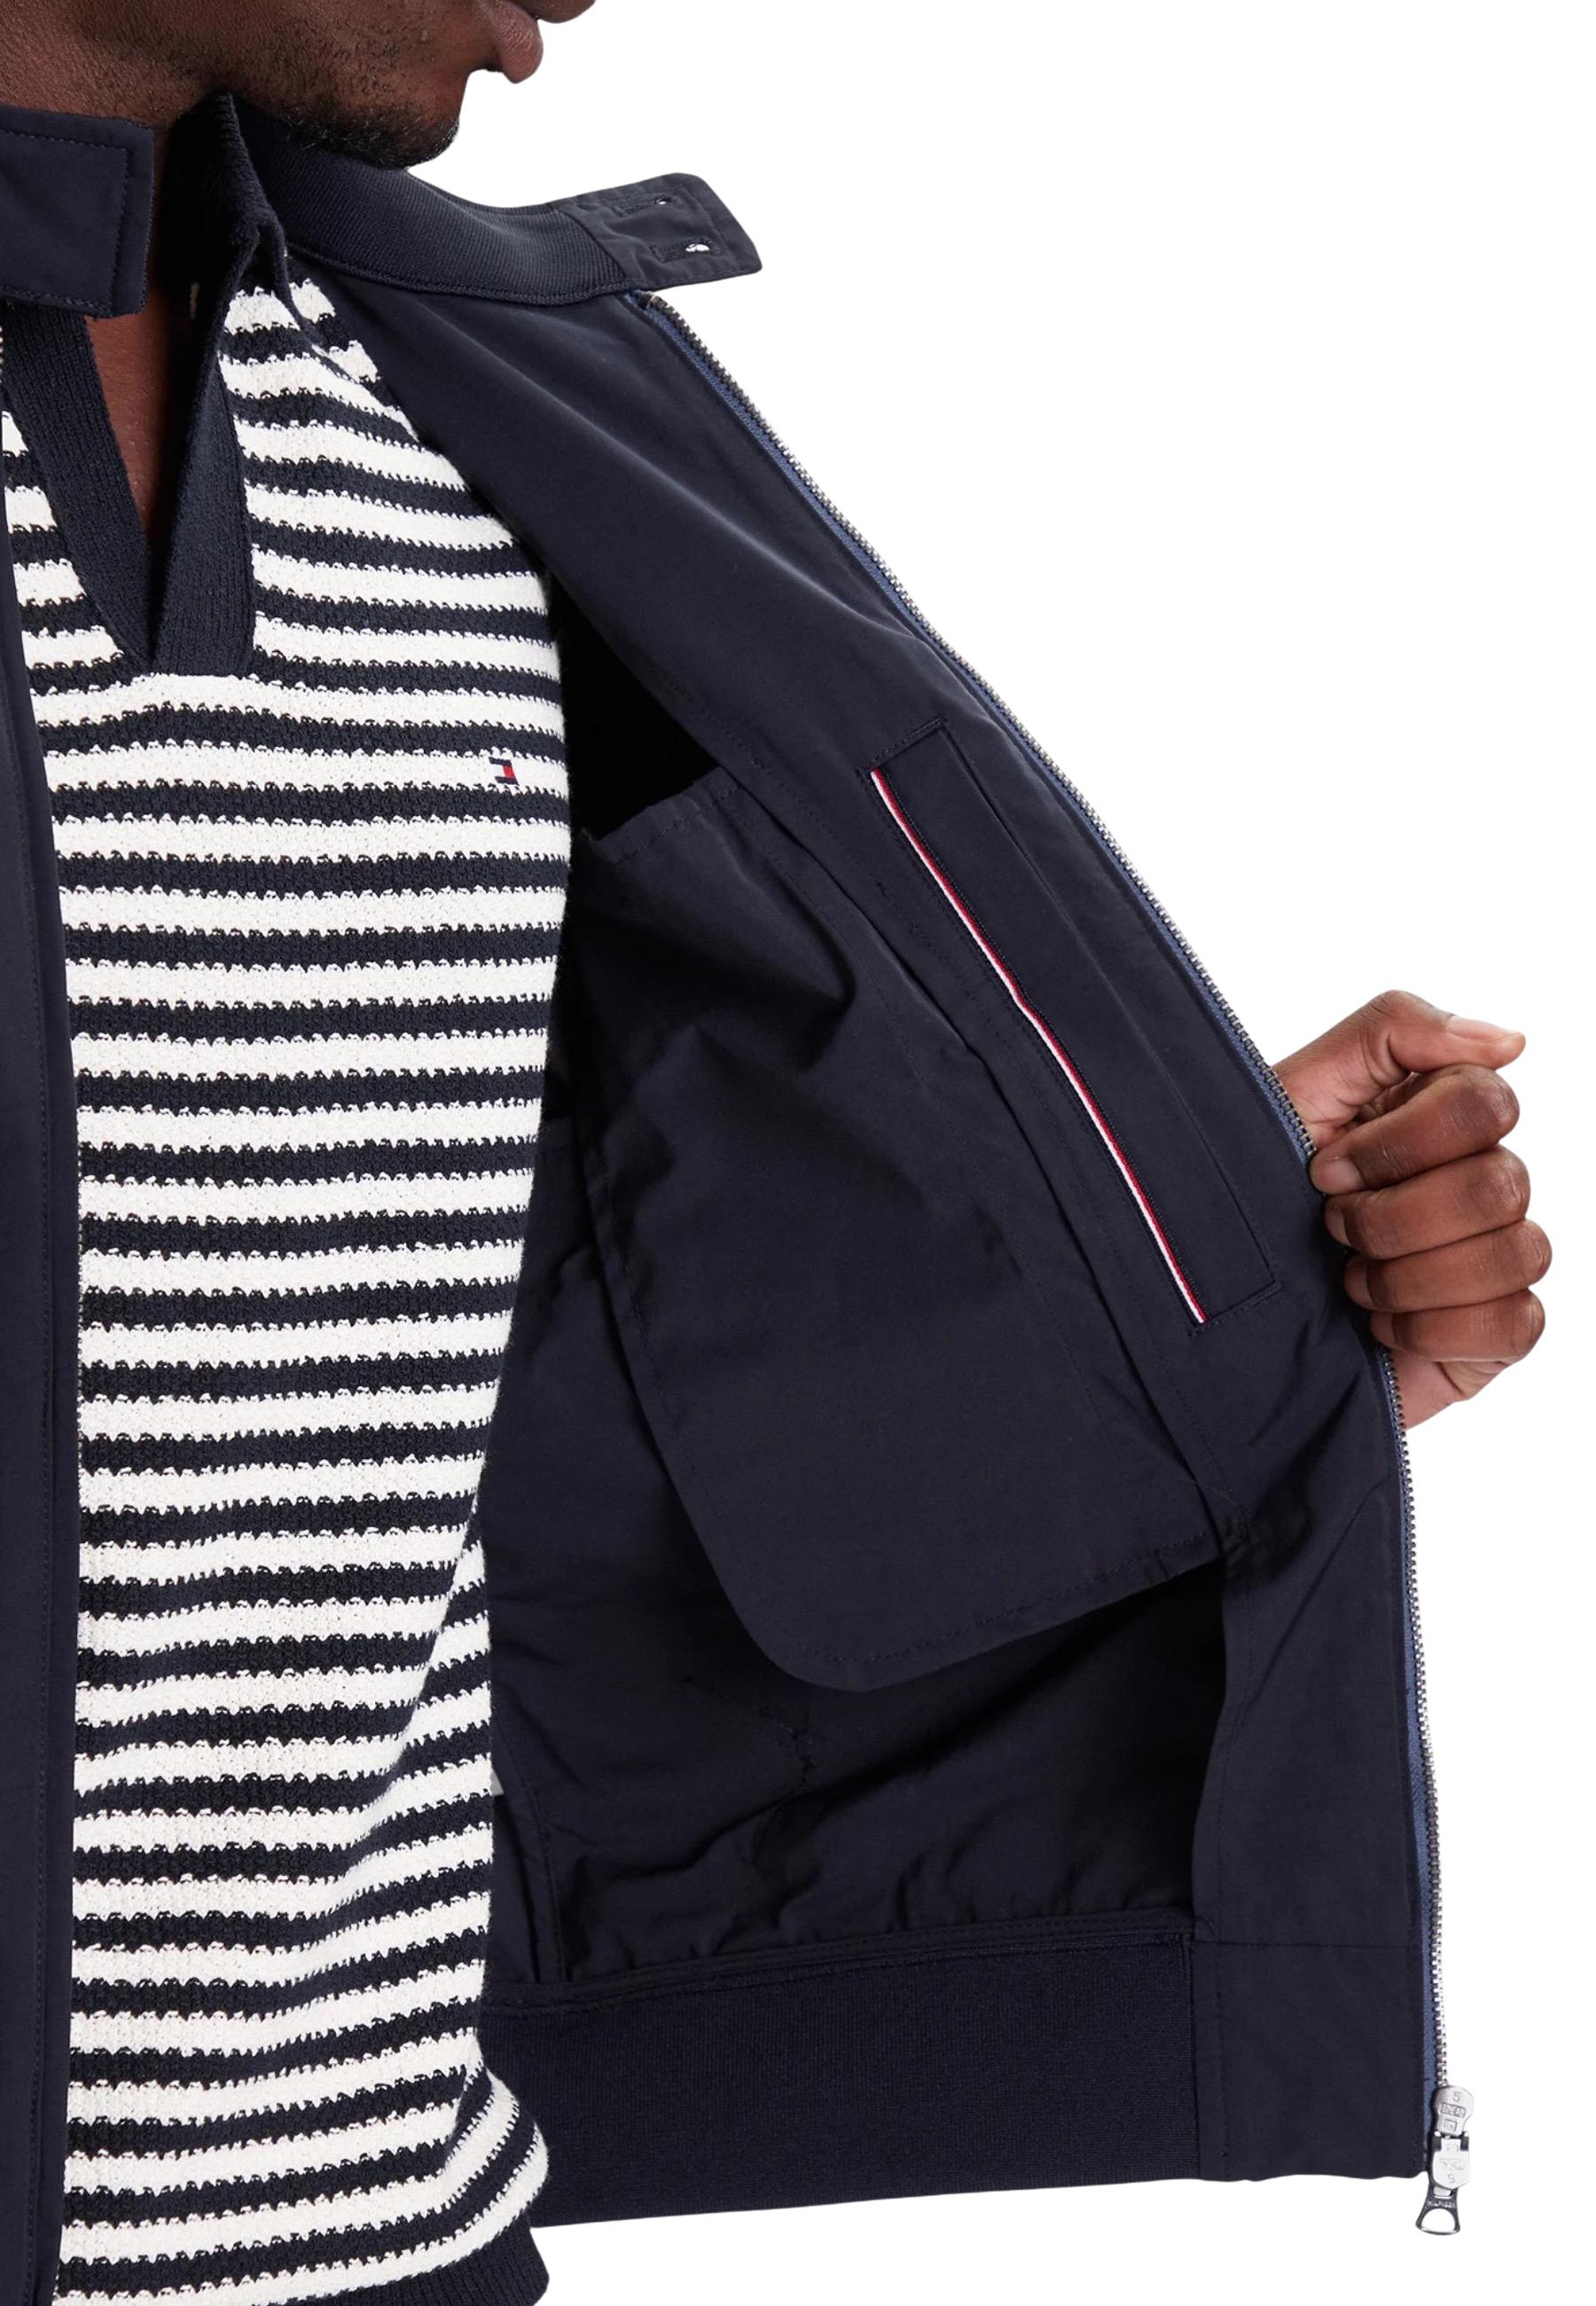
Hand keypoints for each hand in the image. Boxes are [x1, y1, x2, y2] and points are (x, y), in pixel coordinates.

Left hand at [1274, 990, 1547, 1427]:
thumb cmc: (1251, 1188)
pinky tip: (1379, 1323)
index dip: (1397, 1144)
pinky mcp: (1493, 1330)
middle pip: (1499, 1184)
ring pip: (1515, 1252)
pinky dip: (1432, 1327)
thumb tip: (1510, 1041)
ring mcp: (1493, 1256)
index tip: (1322, 1169)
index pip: (1486, 1103)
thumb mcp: (1299, 1091)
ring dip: (1407, 1275)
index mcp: (1440, 1117)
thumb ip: (1393, 1031)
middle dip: (1392, 1216)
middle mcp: (1480, 1179)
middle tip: (1332, 1228)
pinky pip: (1516, 1321)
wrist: (1214, 1297)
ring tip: (1350, 1279)